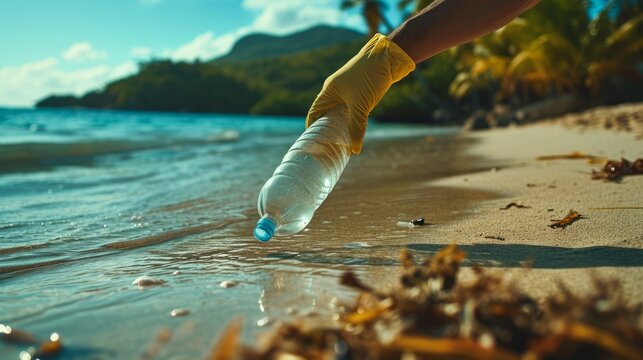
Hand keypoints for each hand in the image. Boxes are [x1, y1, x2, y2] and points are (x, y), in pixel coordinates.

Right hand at [305, 34, 414, 153]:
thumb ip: (356, 127)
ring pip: (340, 112)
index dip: (313, 129)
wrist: (389, 57)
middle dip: (328, 130)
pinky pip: (351, 109)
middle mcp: (335, 90)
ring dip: (341, 126)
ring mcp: (348, 90)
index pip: (314, 113)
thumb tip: (355, 150)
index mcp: (329, 91)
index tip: (315, 144)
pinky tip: (356, 130)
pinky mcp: (360, 91)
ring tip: (343, 143)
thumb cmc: (369, 76)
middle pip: (326, 114)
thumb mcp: (361, 105)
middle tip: (330, 147)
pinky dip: (352, 120)